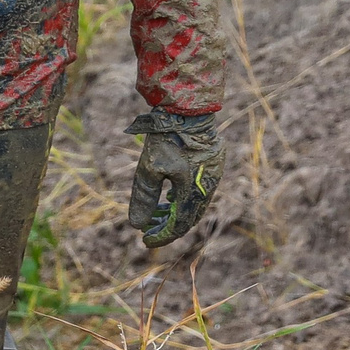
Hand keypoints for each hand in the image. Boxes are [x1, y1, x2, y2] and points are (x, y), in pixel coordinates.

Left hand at [127, 108, 221, 247]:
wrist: (188, 109)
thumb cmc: (167, 138)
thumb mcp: (150, 168)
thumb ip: (144, 198)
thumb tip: (136, 225)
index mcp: (195, 193)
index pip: (178, 225)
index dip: (161, 236)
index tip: (144, 241)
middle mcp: (208, 188)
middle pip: (187, 217)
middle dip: (166, 226)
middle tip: (146, 229)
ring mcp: (213, 176)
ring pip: (193, 204)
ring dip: (173, 212)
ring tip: (154, 214)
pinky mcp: (213, 165)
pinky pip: (197, 190)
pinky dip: (182, 197)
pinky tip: (168, 196)